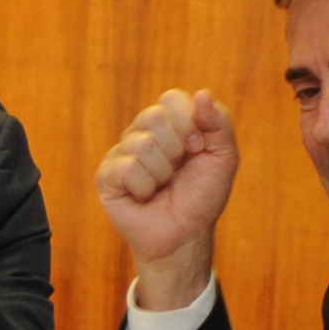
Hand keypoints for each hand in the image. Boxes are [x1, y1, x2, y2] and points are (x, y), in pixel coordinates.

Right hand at [94, 90, 238, 303]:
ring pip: (141, 144)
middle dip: (175, 150)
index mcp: (168, 122)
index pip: (172, 99)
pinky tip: (144, 197)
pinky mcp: (106, 176)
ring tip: (161, 187)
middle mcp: (140, 132)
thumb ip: (218, 123)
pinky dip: (144, 188)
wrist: (184, 235)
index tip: (196, 150)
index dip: (190, 124)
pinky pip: (127, 168)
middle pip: (154, 117)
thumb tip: (201, 94)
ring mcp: (120, 153)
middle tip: (177, 172)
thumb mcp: (222, 158)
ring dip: (161, 173)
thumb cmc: (201, 197)